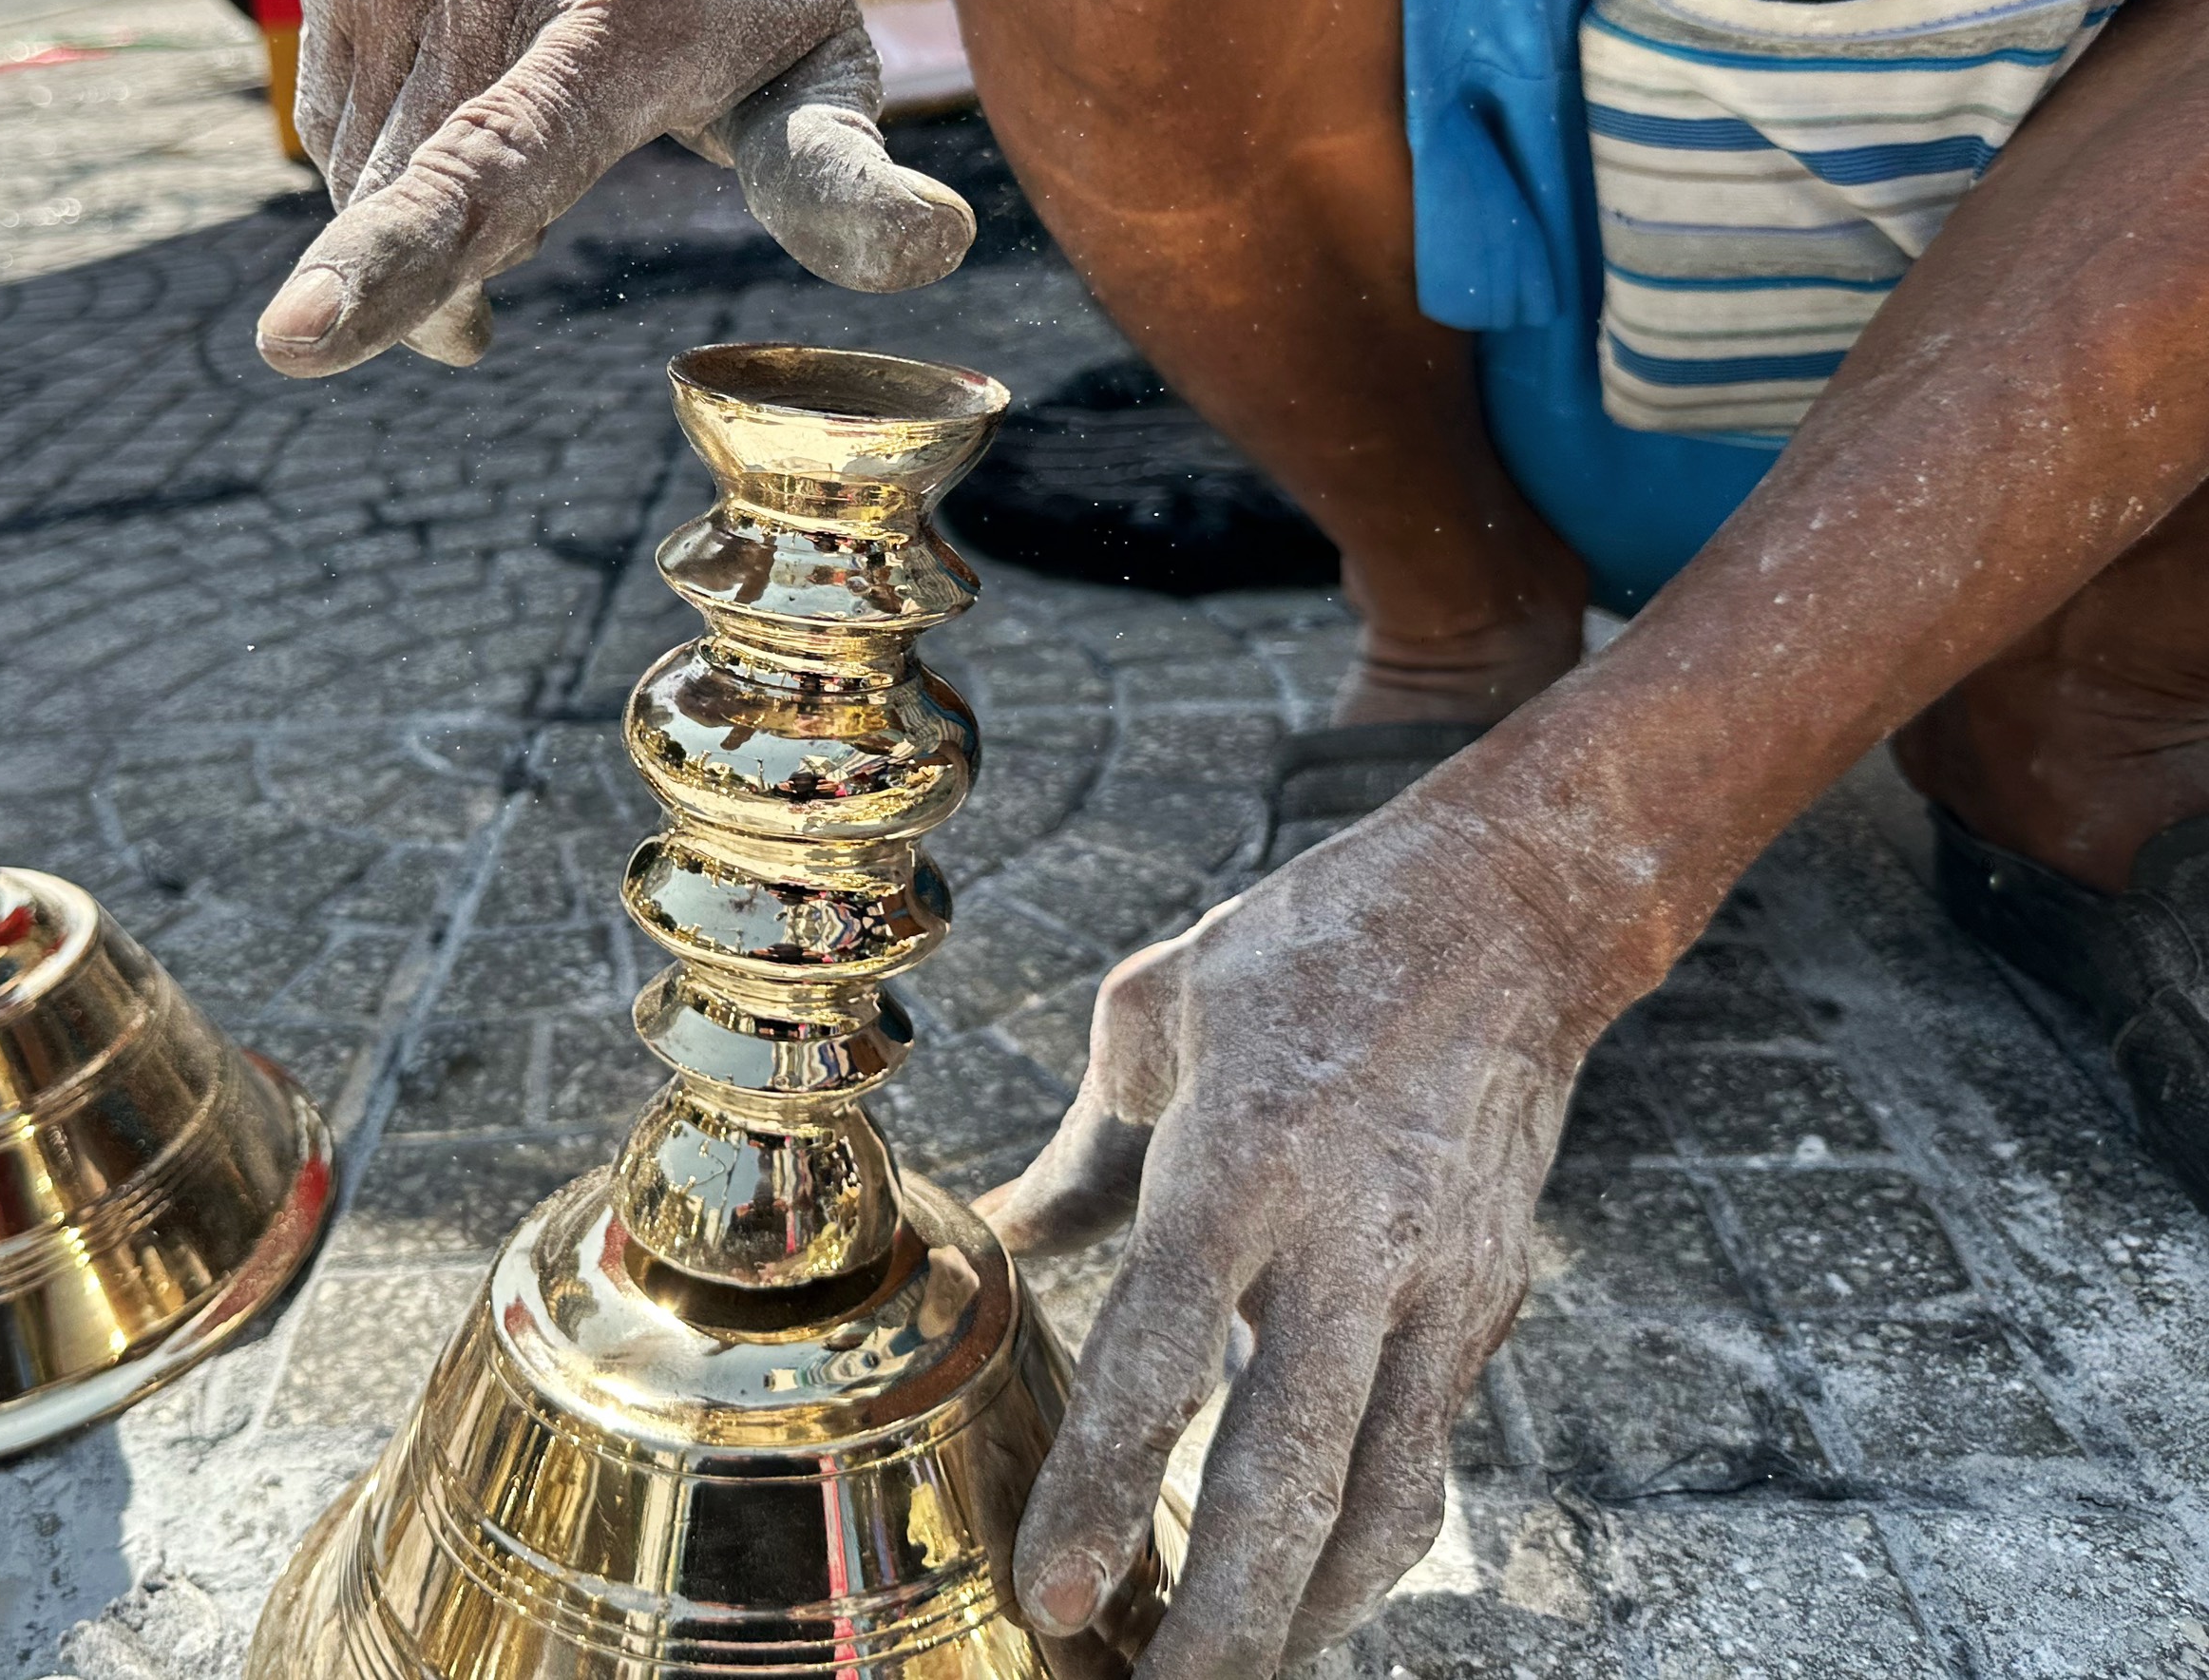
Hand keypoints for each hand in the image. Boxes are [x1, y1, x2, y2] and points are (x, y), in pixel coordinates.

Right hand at [254, 0, 974, 376]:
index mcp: (623, 9)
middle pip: (420, 197)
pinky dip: (388, 156)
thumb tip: (941, 246)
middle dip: (450, 274)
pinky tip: (463, 108)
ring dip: (419, 215)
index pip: (495, 162)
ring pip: (366, 168)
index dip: (398, 259)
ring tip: (519, 141)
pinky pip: (337, 117)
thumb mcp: (823, 56)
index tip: (297, 339)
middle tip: (538, 244)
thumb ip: (843, 170)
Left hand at [982, 785, 1628, 1676]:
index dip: (1100, 1493)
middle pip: (1285, 1475)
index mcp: (1243, 1158)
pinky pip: (1432, 1451)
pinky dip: (1373, 1540)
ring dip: (1306, 1616)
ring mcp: (1439, 1280)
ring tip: (1232, 1676)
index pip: (1162, 1360)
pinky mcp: (1494, 1298)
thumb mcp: (1159, 1011)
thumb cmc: (1310, 944)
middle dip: (1219, 1619)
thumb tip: (1006, 1239)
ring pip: (1383, 1499)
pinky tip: (1314, 1585)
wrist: (1508, 911)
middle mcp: (1349, 1239)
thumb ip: (1084, 1150)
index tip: (1050, 1594)